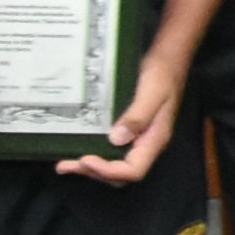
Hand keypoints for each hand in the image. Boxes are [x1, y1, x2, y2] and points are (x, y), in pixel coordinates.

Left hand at [64, 53, 185, 184]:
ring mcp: (139, 139)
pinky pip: (113, 152)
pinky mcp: (131, 132)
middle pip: (122, 174)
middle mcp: (147, 144)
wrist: (169, 60)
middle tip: (68, 164)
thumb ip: (137, 116)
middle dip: (94, 172)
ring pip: (116, 167)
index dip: (108, 170)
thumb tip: (115, 139)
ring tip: (65, 164)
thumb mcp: (151, 93)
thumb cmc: (162, 75)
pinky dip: (95, 156)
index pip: (134, 170)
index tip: (86, 159)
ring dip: (91, 168)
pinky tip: (79, 150)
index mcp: (155, 139)